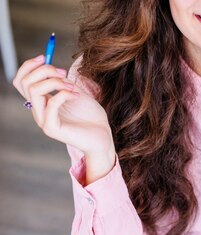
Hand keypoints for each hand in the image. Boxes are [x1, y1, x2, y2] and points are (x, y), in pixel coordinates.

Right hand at [13, 56, 115, 177]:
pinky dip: (64, 94)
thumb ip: (62, 81)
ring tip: (72, 86)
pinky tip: (77, 96)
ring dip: (54, 82)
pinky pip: (50, 104)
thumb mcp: (75, 92)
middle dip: (44, 71)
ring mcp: (43, 120)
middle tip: (64, 73)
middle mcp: (38, 111)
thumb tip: (50, 65)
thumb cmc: (91, 116)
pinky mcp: (52, 128)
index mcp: (41, 102)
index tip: (45, 56)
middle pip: (25, 83)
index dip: (29, 66)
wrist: (103, 137)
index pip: (21, 81)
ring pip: (34, 91)